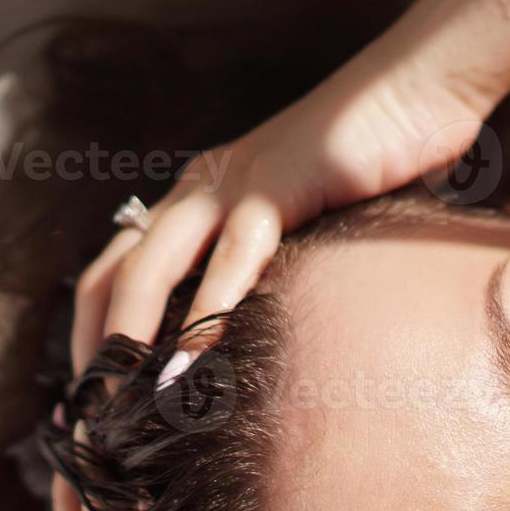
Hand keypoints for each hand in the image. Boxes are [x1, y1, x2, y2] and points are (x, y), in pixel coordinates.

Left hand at [70, 53, 489, 374]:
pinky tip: (193, 364)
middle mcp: (197, 190)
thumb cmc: (377, 160)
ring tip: (119, 405)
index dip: (94, 336)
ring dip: (128, 340)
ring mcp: (231, 186)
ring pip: (150, 267)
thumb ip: (282, 265)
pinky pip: (230, 257)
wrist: (416, 88)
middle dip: (92, 350)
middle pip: (110, 274)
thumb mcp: (314, 224)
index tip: (98, 403)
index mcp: (199, 198)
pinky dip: (205, 313)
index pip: (117, 270)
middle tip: (93, 422)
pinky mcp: (276, 186)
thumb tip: (276, 335)